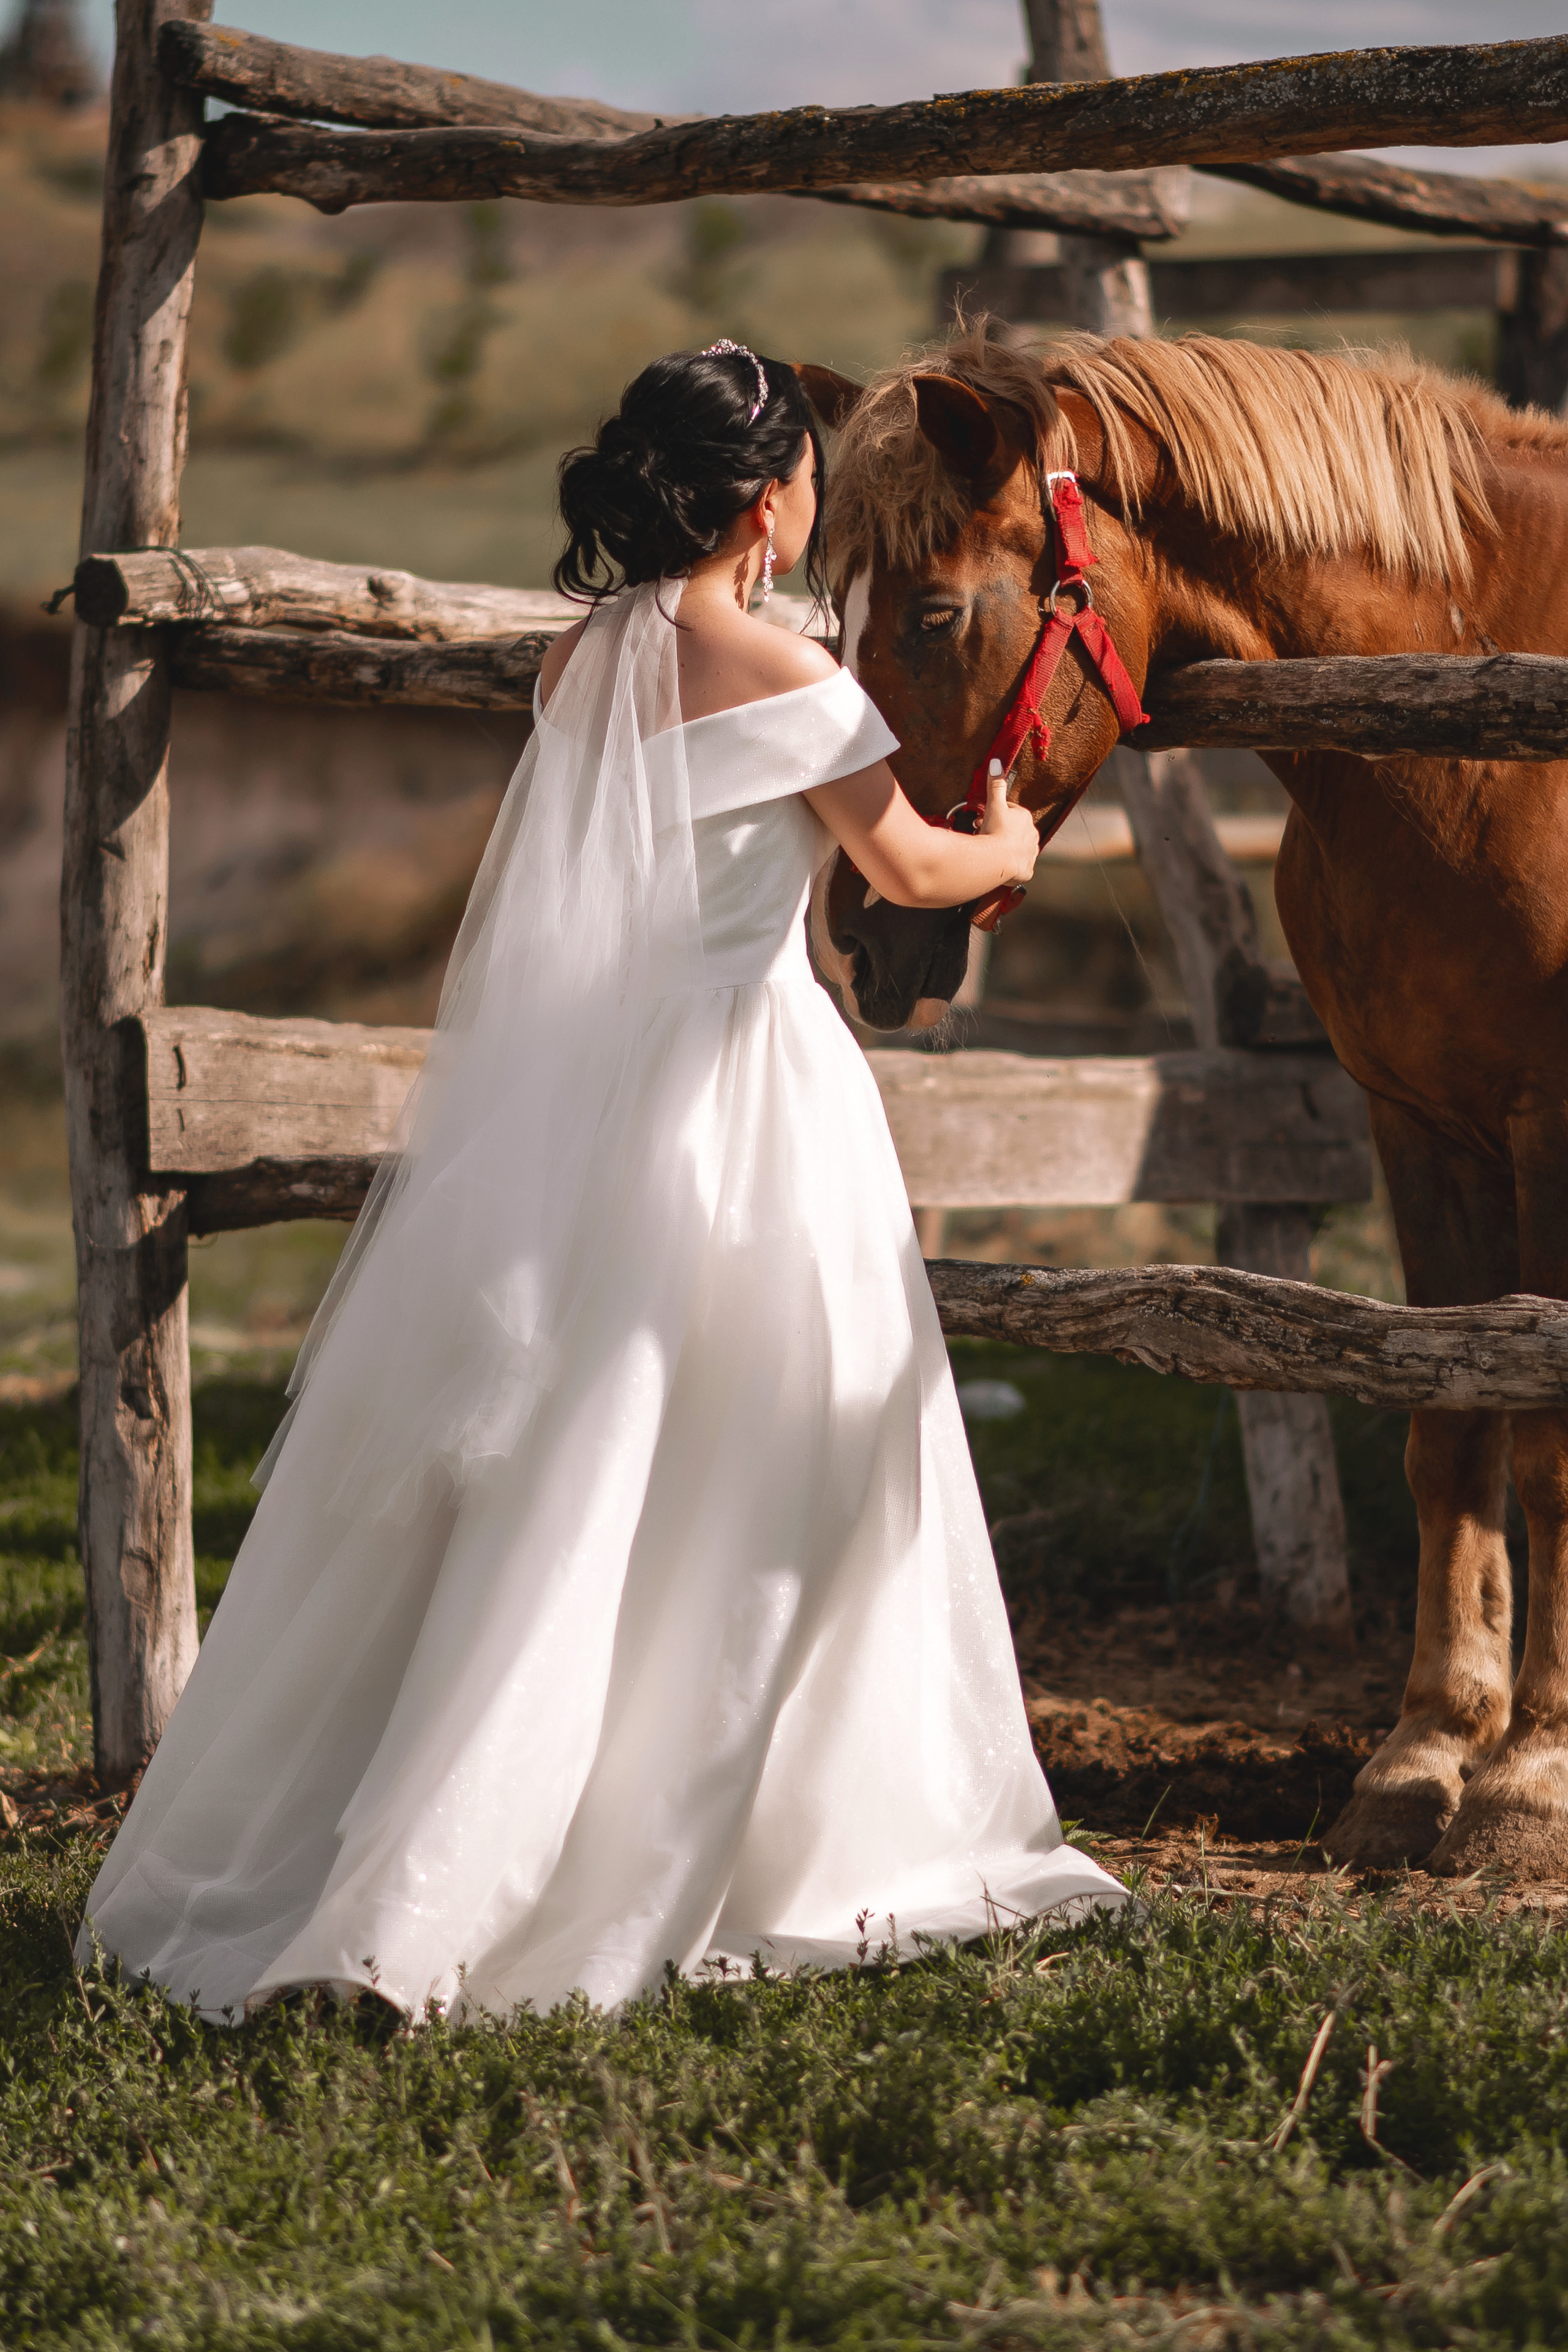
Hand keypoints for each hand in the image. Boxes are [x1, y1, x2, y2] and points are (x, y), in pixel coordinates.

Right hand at [979, 761, 1040, 886]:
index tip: (985, 820)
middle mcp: (1033, 834)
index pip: (1010, 812)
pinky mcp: (1027, 870)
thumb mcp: (994, 805)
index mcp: (1025, 818)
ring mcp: (1030, 853)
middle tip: (984, 835)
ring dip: (1006, 848)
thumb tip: (996, 761)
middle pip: (1014, 830)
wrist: (998, 860)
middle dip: (1000, 831)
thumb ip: (996, 784)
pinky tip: (1000, 865)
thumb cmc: (995, 831)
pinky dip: (1010, 866)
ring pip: (1017, 848)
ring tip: (991, 851)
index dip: (996, 815)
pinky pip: (1019, 866)